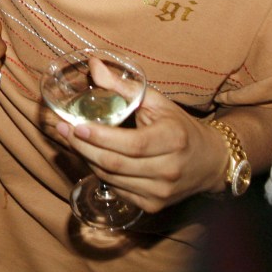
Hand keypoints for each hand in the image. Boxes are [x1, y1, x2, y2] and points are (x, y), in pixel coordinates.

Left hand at [40, 86, 227, 212]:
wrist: (209, 161)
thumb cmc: (179, 126)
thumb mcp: (157, 101)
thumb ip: (123, 85)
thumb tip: (93, 65)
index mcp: (172, 140)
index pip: (130, 144)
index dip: (100, 137)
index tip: (75, 125)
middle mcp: (168, 170)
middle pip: (115, 164)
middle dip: (83, 147)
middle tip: (62, 130)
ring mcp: (161, 193)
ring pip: (111, 178)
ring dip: (87, 159)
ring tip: (73, 140)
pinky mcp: (153, 205)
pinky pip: (117, 189)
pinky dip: (100, 172)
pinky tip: (91, 156)